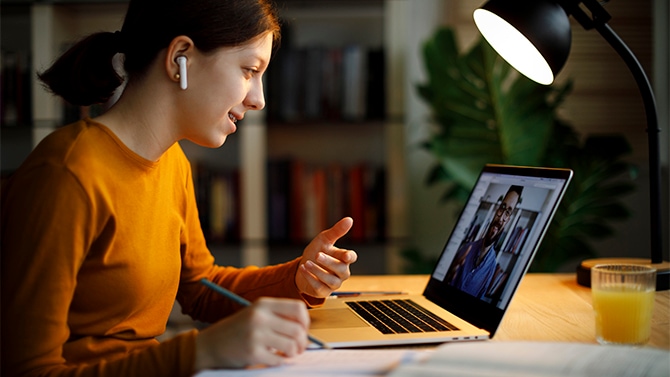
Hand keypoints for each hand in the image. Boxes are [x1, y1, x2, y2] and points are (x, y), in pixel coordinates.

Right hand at [194, 297, 309, 369]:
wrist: (211, 345)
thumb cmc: (238, 330)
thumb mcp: (256, 314)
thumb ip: (278, 317)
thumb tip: (305, 332)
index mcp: (263, 304)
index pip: (298, 308)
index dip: (305, 321)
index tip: (302, 330)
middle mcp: (260, 317)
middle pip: (298, 329)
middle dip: (302, 342)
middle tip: (298, 348)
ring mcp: (256, 335)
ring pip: (291, 345)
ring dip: (293, 353)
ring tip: (287, 354)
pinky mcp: (253, 353)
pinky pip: (278, 359)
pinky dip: (279, 361)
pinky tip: (272, 358)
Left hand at [295, 217, 356, 297]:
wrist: (302, 266)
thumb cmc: (316, 252)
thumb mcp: (324, 239)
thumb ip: (336, 231)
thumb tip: (349, 219)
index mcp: (343, 258)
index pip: (351, 257)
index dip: (349, 257)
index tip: (345, 256)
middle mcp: (341, 272)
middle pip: (341, 269)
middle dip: (329, 262)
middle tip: (317, 255)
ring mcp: (334, 283)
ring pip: (331, 280)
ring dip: (318, 271)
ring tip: (307, 263)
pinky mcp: (324, 292)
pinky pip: (320, 287)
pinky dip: (311, 278)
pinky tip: (304, 270)